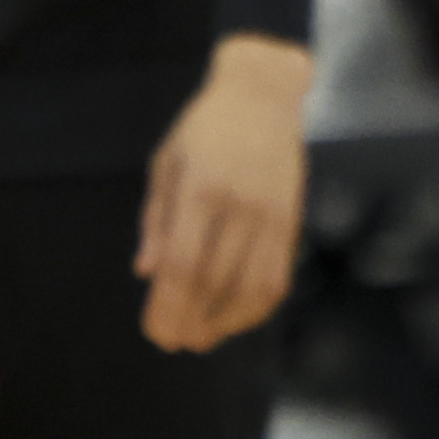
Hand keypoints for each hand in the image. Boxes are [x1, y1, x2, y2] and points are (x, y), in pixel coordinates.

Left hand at [138, 36, 309, 352]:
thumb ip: (156, 220)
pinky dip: (256, 307)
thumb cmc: (204, 128)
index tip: (155, 332)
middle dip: (191, 320)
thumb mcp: (166, 162)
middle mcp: (240, 206)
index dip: (168, 306)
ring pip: (250, 288)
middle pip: (215, 282)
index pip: (183, 264)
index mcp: (201, 188)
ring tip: (201, 337)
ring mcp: (272, 216)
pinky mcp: (292, 222)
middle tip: (172, 342)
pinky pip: (277, 278)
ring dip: (224, 322)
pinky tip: (234, 318)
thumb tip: (146, 272)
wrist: (264, 96)